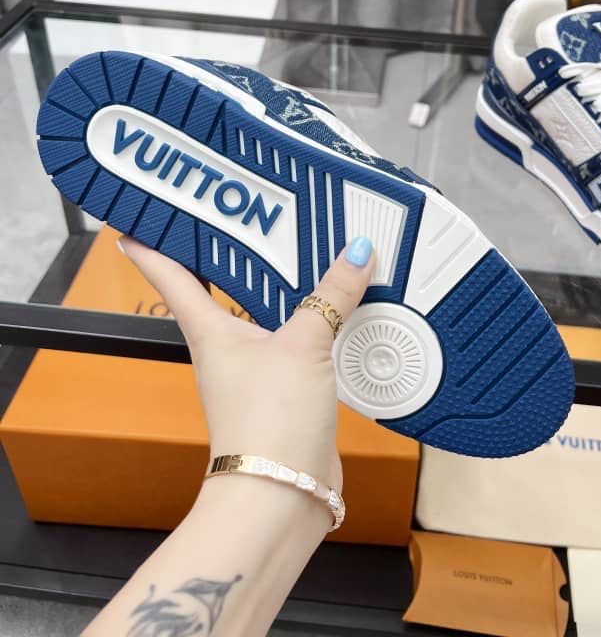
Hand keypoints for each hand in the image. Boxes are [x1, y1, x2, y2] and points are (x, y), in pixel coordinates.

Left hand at [119, 236, 374, 494]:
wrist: (282, 494)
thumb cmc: (268, 422)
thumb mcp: (304, 344)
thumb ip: (332, 295)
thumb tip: (356, 251)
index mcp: (211, 330)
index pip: (173, 276)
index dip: (152, 246)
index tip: (135, 222)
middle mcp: (226, 347)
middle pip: (218, 290)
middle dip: (228, 256)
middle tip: (238, 216)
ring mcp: (255, 371)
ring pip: (264, 315)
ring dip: (280, 289)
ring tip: (301, 251)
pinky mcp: (285, 391)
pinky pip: (298, 343)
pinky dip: (315, 322)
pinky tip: (338, 310)